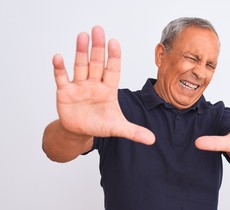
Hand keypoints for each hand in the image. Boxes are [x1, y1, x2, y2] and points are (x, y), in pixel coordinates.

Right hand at [53, 26, 154, 144]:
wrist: (80, 131)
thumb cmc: (100, 125)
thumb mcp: (117, 128)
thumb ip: (134, 132)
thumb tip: (152, 140)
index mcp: (108, 89)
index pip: (112, 70)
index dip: (114, 57)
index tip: (115, 42)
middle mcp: (94, 84)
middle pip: (96, 63)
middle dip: (98, 48)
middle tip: (98, 30)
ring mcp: (79, 86)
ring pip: (80, 66)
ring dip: (81, 52)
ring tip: (82, 36)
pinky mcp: (65, 92)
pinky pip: (62, 78)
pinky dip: (59, 69)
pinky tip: (58, 57)